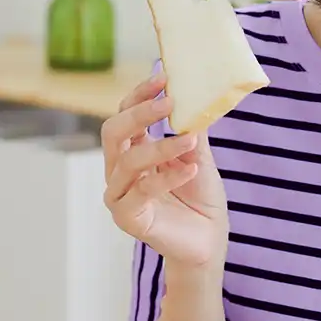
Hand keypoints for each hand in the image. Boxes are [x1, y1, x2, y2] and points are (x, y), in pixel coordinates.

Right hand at [101, 74, 229, 268]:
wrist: (208, 242)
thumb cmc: (201, 200)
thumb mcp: (199, 157)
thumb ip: (192, 131)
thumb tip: (196, 96)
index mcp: (133, 151)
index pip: (124, 114)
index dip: (139, 94)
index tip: (163, 77)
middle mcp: (119, 170)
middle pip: (112, 132)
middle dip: (138, 113)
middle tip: (168, 102)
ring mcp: (119, 194)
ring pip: (128, 160)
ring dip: (161, 146)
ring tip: (191, 139)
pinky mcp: (127, 217)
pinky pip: (141, 191)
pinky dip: (167, 177)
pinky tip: (191, 169)